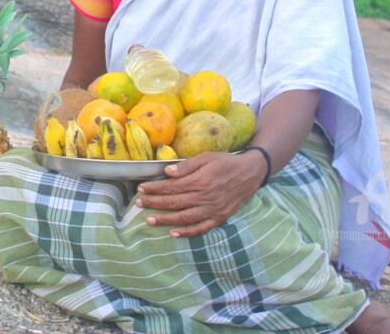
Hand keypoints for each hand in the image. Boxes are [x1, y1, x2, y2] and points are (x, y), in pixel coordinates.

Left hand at [135, 149, 266, 237]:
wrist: (251, 173)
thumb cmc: (227, 162)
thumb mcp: (208, 157)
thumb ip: (188, 166)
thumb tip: (168, 172)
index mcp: (202, 180)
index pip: (172, 187)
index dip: (155, 189)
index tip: (141, 188)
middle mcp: (206, 197)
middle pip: (175, 203)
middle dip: (154, 203)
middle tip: (139, 203)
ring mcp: (213, 210)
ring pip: (184, 218)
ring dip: (165, 220)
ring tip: (149, 220)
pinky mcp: (219, 218)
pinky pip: (201, 228)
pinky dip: (187, 232)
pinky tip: (173, 233)